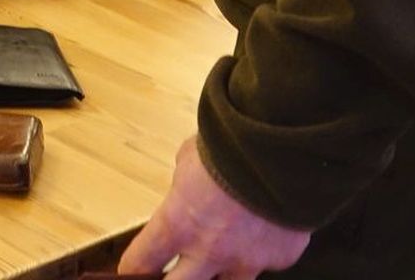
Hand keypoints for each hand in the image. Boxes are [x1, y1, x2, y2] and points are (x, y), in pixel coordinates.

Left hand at [118, 138, 310, 278]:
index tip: (131, 271)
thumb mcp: (190, 158)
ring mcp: (247, 260)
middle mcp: (209, 251)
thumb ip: (186, 183)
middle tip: (173, 273)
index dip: (132, 269)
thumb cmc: (229, 148)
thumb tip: (189, 186)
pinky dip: (260, 253)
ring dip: (218, 275)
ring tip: (217, 264)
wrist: (284, 153)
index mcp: (178, 223)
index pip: (142, 260)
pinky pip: (266, 263)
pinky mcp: (280, 259)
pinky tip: (263, 235)